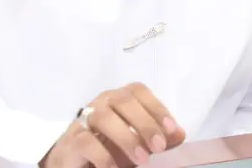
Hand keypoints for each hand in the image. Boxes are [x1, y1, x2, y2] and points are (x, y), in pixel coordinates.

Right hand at [39, 82, 185, 167]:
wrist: (74, 161)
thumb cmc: (107, 147)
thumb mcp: (137, 142)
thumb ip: (157, 137)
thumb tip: (179, 134)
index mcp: (118, 99)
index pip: (137, 91)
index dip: (155, 106)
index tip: (171, 129)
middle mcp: (101, 103)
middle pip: (122, 100)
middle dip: (144, 122)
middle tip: (159, 146)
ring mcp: (84, 120)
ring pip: (104, 117)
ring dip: (126, 137)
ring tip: (141, 159)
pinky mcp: (71, 141)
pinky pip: (86, 141)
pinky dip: (103, 154)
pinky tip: (113, 167)